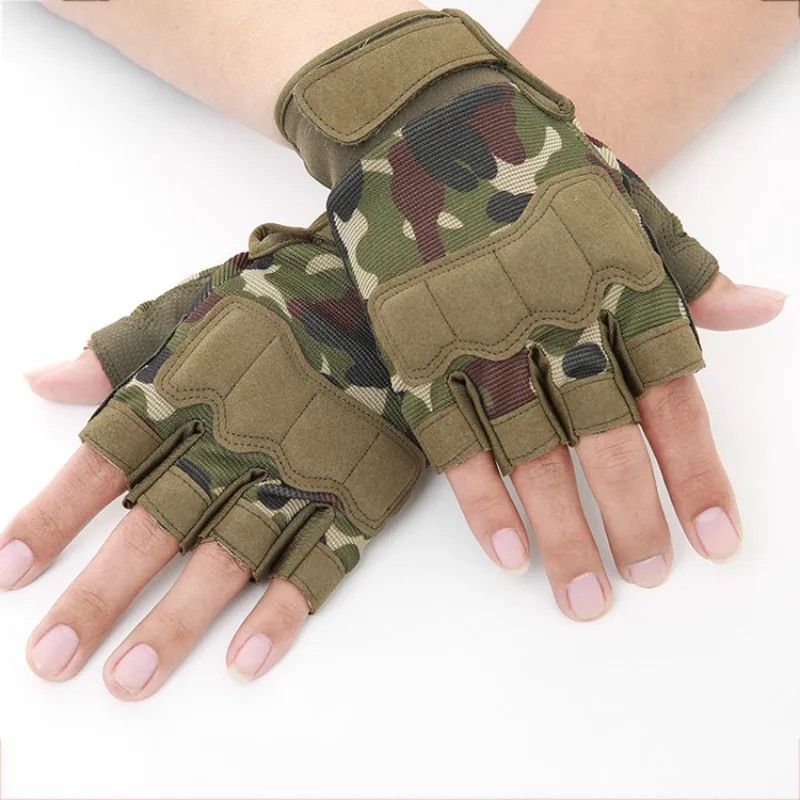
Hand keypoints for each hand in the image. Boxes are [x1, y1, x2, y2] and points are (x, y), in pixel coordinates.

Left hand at [2, 221, 425, 698]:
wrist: (384, 293)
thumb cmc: (284, 303)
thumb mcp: (198, 308)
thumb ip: (122, 348)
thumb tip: (44, 378)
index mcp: (187, 394)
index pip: (102, 464)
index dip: (51, 519)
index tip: (8, 573)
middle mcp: (232, 442)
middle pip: (154, 528)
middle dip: (100, 595)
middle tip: (53, 659)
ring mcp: (295, 473)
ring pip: (228, 558)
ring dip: (178, 621)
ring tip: (131, 679)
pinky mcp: (352, 493)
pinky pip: (319, 559)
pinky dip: (284, 609)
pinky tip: (246, 658)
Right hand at [277, 10, 787, 619]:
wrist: (422, 121)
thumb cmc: (532, 164)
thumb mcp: (623, 199)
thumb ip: (685, 268)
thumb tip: (765, 312)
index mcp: (616, 282)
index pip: (673, 399)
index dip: (696, 475)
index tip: (714, 541)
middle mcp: (556, 317)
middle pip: (605, 440)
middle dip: (631, 518)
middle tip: (645, 580)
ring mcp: (483, 336)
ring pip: (532, 452)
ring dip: (563, 530)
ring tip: (586, 595)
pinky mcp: (418, 348)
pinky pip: (452, 436)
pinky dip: (480, 497)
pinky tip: (509, 552)